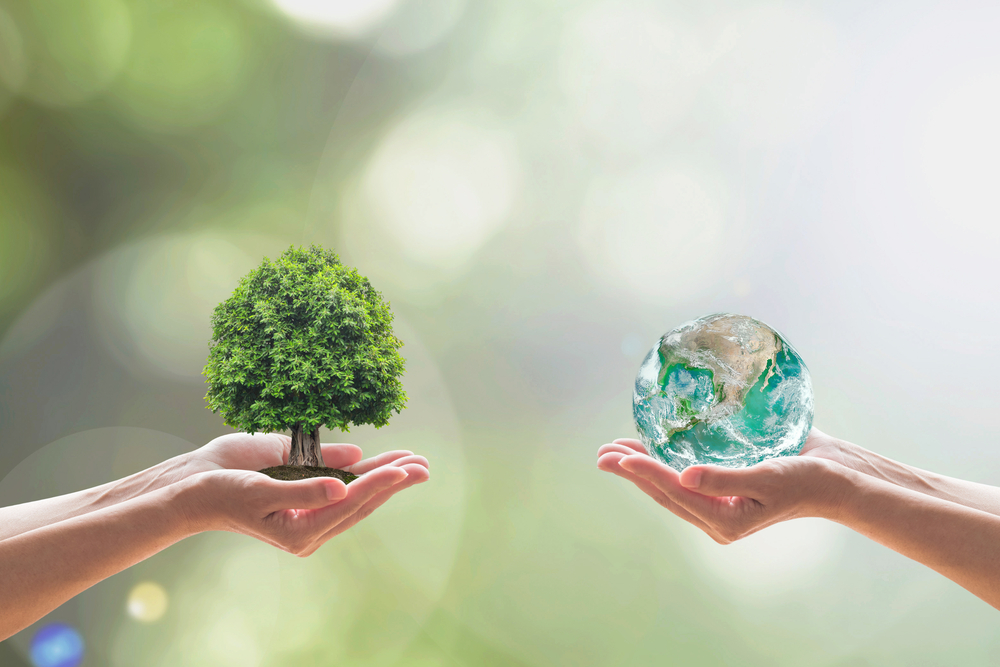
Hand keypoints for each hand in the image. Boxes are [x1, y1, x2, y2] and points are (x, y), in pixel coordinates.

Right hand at [182, 434, 429, 555]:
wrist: (194, 489)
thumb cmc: (222, 493)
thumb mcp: (261, 491)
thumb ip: (302, 489)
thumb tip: (342, 485)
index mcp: (301, 531)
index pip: (350, 503)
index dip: (379, 483)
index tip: (404, 469)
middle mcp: (311, 521)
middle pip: (361, 500)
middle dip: (393, 481)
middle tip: (423, 465)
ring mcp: (309, 504)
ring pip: (356, 491)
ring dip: (384, 475)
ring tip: (414, 461)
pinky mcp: (303, 488)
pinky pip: (340, 480)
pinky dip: (363, 470)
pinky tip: (381, 462)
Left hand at [597, 429, 844, 543]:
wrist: (836, 480)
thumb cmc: (806, 480)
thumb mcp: (767, 477)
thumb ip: (724, 478)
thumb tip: (684, 477)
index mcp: (724, 520)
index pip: (674, 491)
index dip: (643, 472)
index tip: (617, 457)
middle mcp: (715, 515)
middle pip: (663, 492)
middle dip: (630, 472)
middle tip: (600, 454)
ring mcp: (718, 502)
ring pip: (669, 486)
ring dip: (641, 468)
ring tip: (613, 451)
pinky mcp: (724, 486)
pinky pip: (684, 478)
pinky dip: (662, 463)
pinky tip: (650, 449)